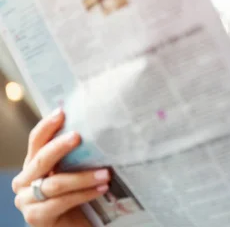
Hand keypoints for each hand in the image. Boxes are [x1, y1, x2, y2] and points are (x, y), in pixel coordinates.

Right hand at [12, 108, 111, 226]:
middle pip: (42, 160)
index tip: (62, 112)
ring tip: (106, 172)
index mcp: (32, 165)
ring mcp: (26, 200)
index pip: (36, 142)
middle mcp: (24, 181)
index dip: (46, 126)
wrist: (75, 224)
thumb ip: (76, 155)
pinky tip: (102, 189)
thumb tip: (97, 128)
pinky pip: (62, 202)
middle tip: (79, 137)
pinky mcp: (35, 217)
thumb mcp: (73, 171)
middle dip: (60, 147)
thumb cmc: (76, 194)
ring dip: (83, 177)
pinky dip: (84, 194)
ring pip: (56, 183)